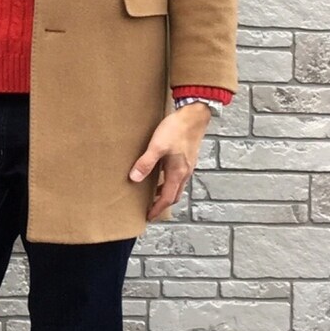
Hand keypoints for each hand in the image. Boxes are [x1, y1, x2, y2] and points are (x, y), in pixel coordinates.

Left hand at [128, 103, 211, 220]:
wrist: (195, 114)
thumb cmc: (176, 129)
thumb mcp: (157, 146)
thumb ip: (146, 163)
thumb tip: (135, 178)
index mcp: (178, 173)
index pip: (168, 198)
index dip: (157, 209)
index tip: (149, 216)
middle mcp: (185, 172)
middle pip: (174, 195)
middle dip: (162, 204)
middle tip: (151, 209)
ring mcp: (188, 165)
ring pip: (177, 185)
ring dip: (166, 192)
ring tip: (153, 194)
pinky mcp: (187, 157)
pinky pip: (178, 175)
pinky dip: (169, 181)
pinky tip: (160, 173)